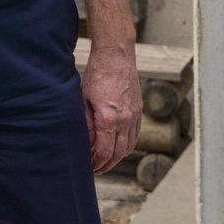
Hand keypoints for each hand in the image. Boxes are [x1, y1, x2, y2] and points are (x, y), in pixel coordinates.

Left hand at [82, 50, 140, 172]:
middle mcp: (126, 120)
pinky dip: (127, 146)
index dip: (97, 163)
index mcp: (109, 119)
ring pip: (129, 146)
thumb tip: (87, 143)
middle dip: (107, 165)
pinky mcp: (139, 110)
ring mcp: (135, 116)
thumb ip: (86, 124)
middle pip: (119, 154)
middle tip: (96, 169)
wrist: (116, 54)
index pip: (105, 152)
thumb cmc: (97, 74)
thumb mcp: (84, 99)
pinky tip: (118, 147)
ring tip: (106, 161)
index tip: (89, 167)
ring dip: (118, 157)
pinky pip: (135, 135)